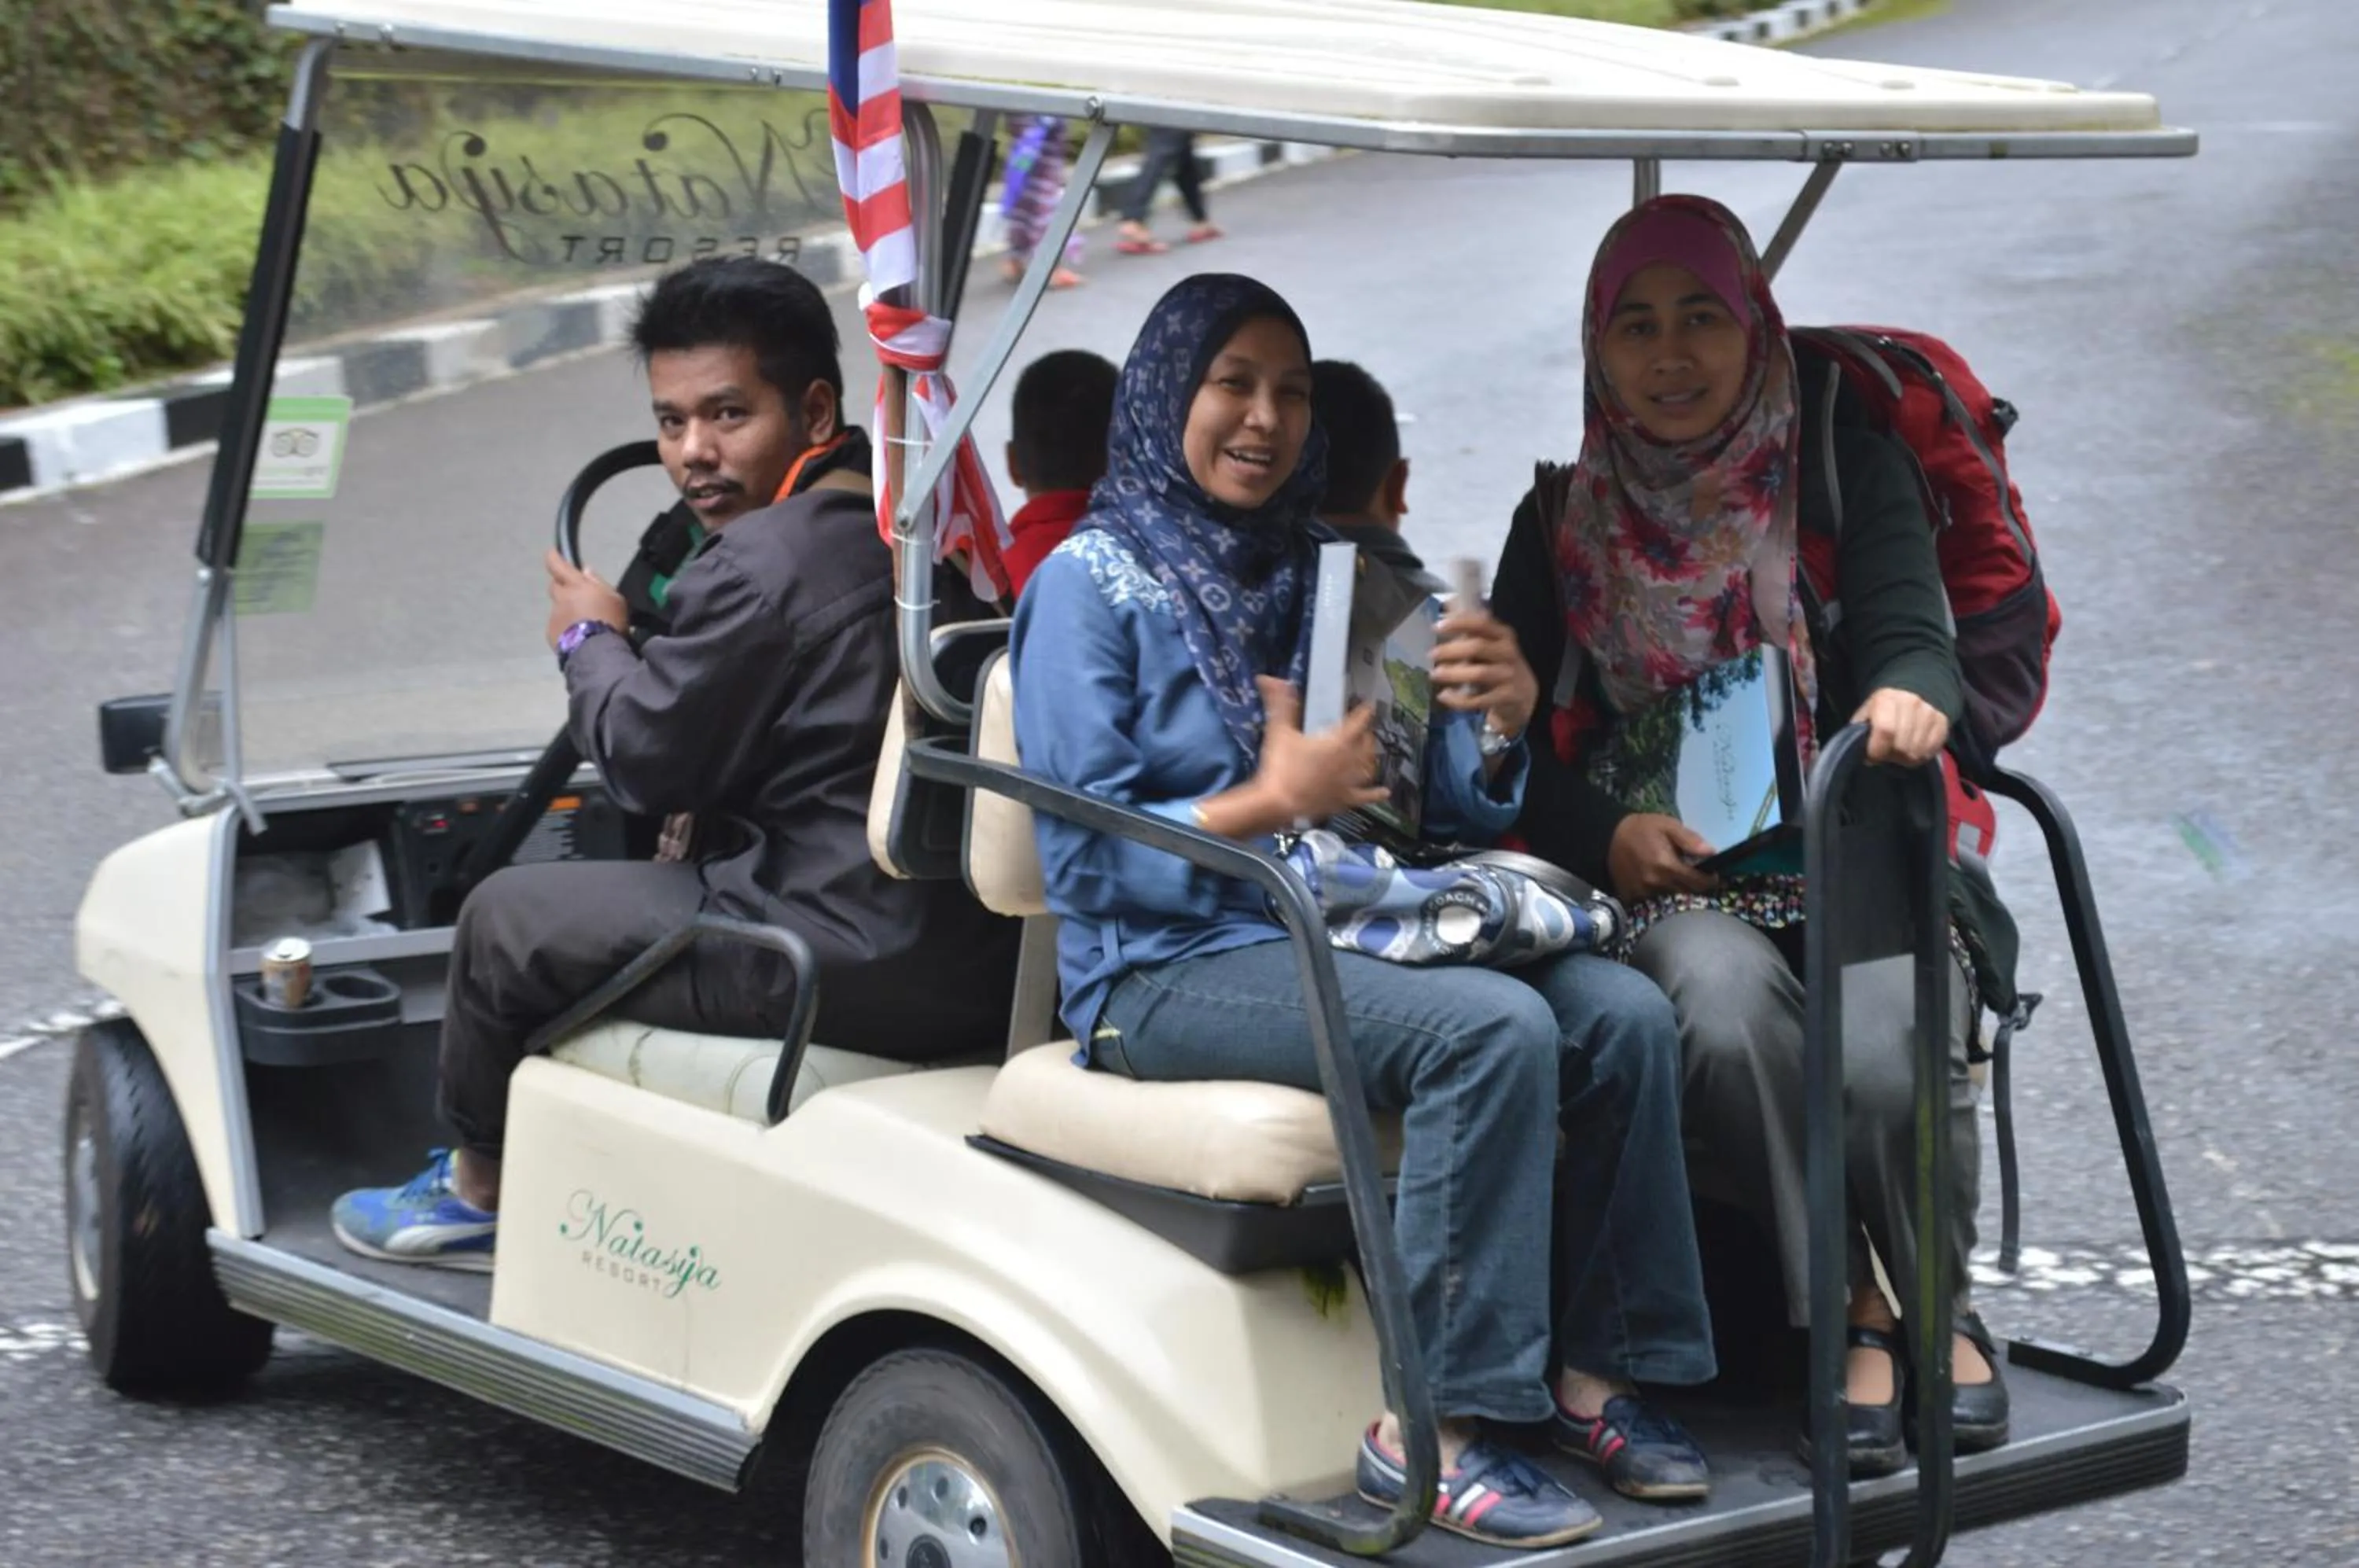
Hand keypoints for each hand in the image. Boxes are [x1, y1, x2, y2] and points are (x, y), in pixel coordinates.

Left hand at [545, 548, 626, 648]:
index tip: (552, 553)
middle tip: (577, 597)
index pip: (557, 565)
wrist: (596, 651)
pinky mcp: (551, 634)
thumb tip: (586, 571)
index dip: (554, 557)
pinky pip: (557, 626)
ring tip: (584, 624)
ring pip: (558, 608)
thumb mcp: (615, 599)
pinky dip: (565, 628)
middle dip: (563, 588)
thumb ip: (599, 583)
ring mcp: (554, 617)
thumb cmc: (610, 621)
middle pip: (555, 586)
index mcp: (575, 585)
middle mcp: (561, 598)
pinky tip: (579, 637)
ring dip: (567, 612)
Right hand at [1250, 676, 1388, 825]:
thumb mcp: (1278, 730)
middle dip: (1366, 735)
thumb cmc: (1280, 766)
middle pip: (1366, 744)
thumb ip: (1279, 703)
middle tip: (1364, 730)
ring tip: (1370, 753)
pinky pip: (1365, 796)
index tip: (1368, 706)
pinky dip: (1376, 794)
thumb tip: (1270, 678)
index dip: (1364, 712)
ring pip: (1369, 767)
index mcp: (1337, 742)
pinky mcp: (1344, 800)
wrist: (1278, 803)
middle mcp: (1348, 761)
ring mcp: (1348, 782)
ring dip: (1371, 758)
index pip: (1357, 722)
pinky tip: (1385, 792)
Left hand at [1432, 604, 1537, 740]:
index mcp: (1503, 635)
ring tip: (1434, 674)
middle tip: (1431, 654)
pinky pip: (1479, 699)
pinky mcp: (1507, 697)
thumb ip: (1471, 627)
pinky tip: (1444, 696)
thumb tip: (1449, 601)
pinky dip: (1458, 699)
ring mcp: (1509, 675)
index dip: (1459, 623)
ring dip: (1453, 673)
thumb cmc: (1499, 664)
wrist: (1524, 696)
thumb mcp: (1490, 644)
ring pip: (1479, 673)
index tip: (1437, 626)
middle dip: (1451, 650)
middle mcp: (1508, 652)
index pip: (1482, 623)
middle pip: (1477, 647)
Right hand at [1607, 812, 1718, 900]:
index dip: (1710, 881)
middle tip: (1700, 880)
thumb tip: (1712, 852)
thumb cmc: (1642, 829)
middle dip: (1697, 889)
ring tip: (1683, 885)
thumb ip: (1690, 839)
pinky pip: (1653, 904)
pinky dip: (1661, 899)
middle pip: (1687, 894)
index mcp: (1667, 865)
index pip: (1699, 882)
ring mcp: (1642, 893)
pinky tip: (1664, 889)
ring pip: (1671, 901)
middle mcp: (1656, 883)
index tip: (1714, 876)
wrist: (1608, 836)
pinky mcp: (1631, 898)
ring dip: (1680, 895)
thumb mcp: (1668, 825)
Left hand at [1851, 687, 1949, 766]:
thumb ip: (1860, 734)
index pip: (1885, 731)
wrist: (1909, 694)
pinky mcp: (1942, 722)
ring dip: (1905, 757)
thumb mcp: (1865, 716)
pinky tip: (1913, 747)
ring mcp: (1929, 711)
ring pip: (1916, 751)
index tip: (1873, 755)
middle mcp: (1911, 702)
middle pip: (1902, 745)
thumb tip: (1868, 757)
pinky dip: (1920, 755)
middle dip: (1891, 755)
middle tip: (1887, 751)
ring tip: (1900, 749)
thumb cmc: (1881, 711)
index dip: (1878, 749)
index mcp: (1886, 699)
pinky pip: (1930, 751)